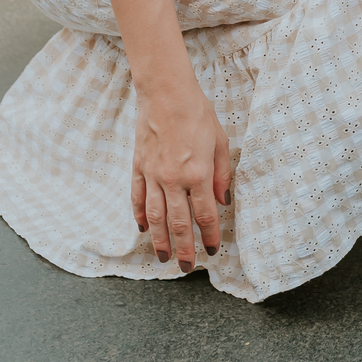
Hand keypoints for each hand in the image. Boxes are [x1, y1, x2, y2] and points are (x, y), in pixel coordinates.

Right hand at [132, 73, 231, 270]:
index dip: (209, 235)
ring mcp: (153, 175)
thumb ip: (223, 174)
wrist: (166, 94)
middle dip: (184, 248)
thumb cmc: (198, 114)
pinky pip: (138, 198)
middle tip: (187, 267)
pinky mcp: (138, 167)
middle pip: (178, 223)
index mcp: (198, 173)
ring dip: (160, 241)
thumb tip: (223, 201)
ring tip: (165, 258)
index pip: (204, 214)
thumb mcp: (220, 141)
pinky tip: (144, 229)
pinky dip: (140, 215)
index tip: (212, 249)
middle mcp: (174, 179)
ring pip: (155, 217)